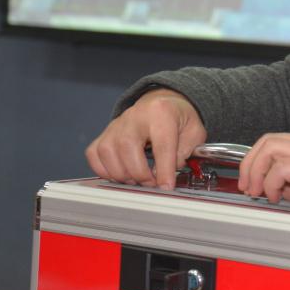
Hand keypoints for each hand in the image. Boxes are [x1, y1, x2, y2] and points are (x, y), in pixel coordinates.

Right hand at [85, 89, 206, 189]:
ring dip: (121, 174)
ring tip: (137, 180)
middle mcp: (135, 115)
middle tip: (151, 184)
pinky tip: (120, 174)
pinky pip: (94, 154)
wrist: (163, 102)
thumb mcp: (194, 131)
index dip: (164, 169)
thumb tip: (166, 175)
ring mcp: (117, 124)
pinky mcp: (105, 133)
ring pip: (108, 151)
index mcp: (162, 112)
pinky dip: (104, 170)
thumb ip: (185, 153)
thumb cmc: (178, 118)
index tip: (166, 187)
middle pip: (127, 146)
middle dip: (139, 173)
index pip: (162, 144)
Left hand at [238, 133, 289, 208]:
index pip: (277, 142)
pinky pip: (282, 166)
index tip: (253, 183)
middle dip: (250, 164)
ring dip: (256, 171)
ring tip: (258, 192)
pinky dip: (272, 181)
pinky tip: (276, 196)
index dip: (258, 161)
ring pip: (270, 147)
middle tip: (248, 188)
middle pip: (267, 140)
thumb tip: (282, 192)